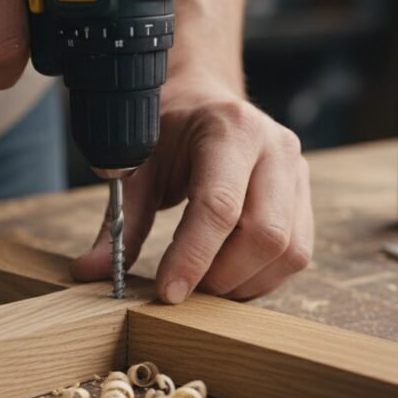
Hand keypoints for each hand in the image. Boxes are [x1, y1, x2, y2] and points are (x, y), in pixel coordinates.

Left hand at [71, 77, 313, 302]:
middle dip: (221, 275)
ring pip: (288, 252)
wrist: (205, 104)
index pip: (220, 206)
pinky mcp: (306, 198)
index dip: (193, 257)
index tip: (168, 293)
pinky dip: (261, 278)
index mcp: (230, 129)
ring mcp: (299, 172)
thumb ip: (119, 221)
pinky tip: (228, 275)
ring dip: (243, 282)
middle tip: (185, 288)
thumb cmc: (169, 134)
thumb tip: (91, 271)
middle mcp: (276, 147)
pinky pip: (296, 255)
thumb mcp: (137, 168)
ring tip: (204, 281)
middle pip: (265, 235)